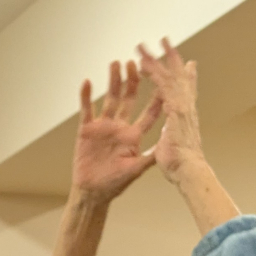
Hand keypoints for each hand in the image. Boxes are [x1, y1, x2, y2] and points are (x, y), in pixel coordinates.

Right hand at [70, 59, 163, 204]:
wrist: (93, 192)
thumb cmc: (115, 184)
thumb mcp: (136, 169)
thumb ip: (150, 156)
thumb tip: (169, 147)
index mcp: (134, 136)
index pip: (149, 113)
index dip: (157, 97)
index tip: (165, 82)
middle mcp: (120, 127)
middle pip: (129, 99)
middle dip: (133, 81)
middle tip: (137, 63)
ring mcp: (103, 126)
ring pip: (110, 99)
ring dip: (113, 81)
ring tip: (116, 63)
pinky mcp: (87, 129)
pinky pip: (87, 109)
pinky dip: (86, 96)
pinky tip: (88, 81)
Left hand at [135, 39, 200, 181]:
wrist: (188, 172)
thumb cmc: (181, 165)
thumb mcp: (174, 146)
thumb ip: (171, 137)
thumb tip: (170, 137)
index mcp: (184, 115)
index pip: (184, 90)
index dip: (186, 76)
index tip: (187, 64)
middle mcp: (185, 106)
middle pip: (178, 75)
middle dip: (171, 57)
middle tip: (166, 40)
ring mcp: (181, 106)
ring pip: (168, 76)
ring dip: (157, 59)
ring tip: (146, 45)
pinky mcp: (174, 110)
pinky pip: (161, 87)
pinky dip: (153, 74)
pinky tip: (142, 63)